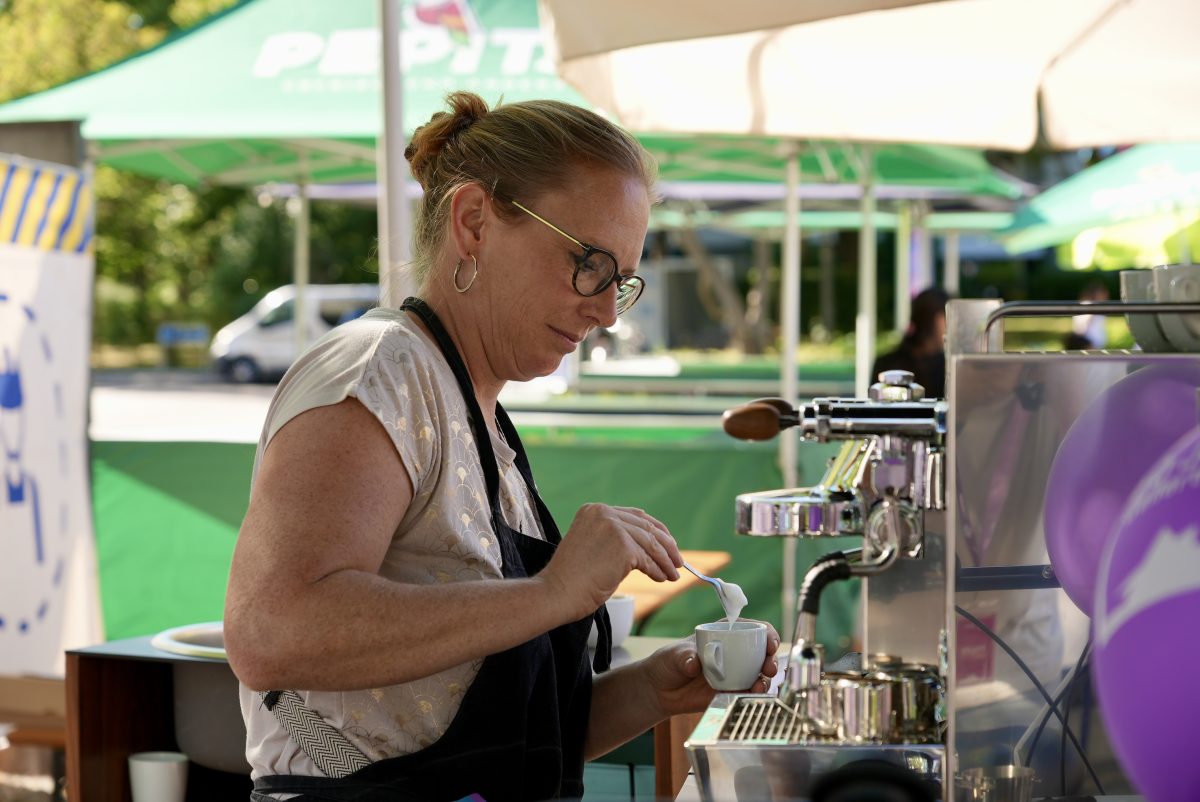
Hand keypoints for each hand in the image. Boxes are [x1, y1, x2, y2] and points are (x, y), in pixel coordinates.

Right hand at [540, 503, 681, 617]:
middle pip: (647, 527)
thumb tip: (648, 547)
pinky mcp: (622, 545)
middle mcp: (604, 512)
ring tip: (673, 575)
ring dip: (665, 561)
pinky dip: (658, 570)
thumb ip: (615, 539)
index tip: (668, 544)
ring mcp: (613, 526)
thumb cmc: (572, 579)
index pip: (635, 516)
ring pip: (651, 544)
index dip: (655, 531)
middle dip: (666, 545)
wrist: (557, 593)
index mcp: (594, 509)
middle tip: (677, 561)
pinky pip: (648, 558)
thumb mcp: (593, 547)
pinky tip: (662, 578)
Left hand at [640, 620, 780, 717]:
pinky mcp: (731, 692)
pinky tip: (751, 696)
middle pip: (762, 653)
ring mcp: (735, 673)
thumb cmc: (668, 662)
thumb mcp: (674, 655)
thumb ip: (685, 657)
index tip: (770, 643)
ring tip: (759, 686)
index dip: (767, 634)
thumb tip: (695, 664)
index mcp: (724, 633)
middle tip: (769, 668)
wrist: (660, 690)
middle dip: (771, 659)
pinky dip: (754, 695)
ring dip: (766, 680)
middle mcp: (735, 652)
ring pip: (760, 675)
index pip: (753, 629)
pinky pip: (748, 694)